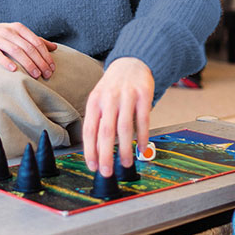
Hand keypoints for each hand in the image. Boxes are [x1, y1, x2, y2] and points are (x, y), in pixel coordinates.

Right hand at [0, 22, 56, 78]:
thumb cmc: (2, 37)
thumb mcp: (18, 35)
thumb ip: (35, 41)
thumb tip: (54, 47)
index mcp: (18, 28)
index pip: (36, 42)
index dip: (46, 55)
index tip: (52, 68)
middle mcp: (8, 31)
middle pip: (28, 47)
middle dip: (39, 62)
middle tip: (47, 75)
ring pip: (15, 50)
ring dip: (27, 63)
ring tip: (35, 75)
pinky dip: (6, 62)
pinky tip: (14, 70)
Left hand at [82, 57, 153, 176]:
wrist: (132, 62)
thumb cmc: (113, 87)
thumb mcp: (100, 99)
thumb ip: (99, 121)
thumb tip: (97, 151)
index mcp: (94, 101)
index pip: (89, 129)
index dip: (90, 150)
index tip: (92, 166)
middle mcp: (109, 98)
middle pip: (105, 131)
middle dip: (105, 155)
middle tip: (107, 172)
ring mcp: (127, 96)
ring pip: (124, 128)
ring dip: (124, 149)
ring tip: (126, 164)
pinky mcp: (144, 94)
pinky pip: (143, 120)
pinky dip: (142, 137)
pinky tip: (141, 148)